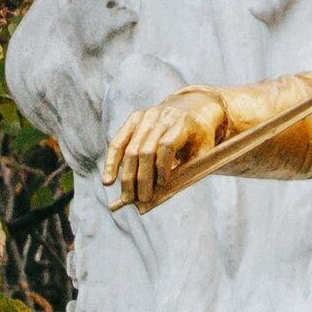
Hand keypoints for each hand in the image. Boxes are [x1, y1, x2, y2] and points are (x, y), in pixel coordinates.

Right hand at [104, 87, 231, 209]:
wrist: (191, 111)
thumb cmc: (198, 139)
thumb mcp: (202, 153)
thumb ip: (188, 170)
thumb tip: (161, 196)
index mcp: (183, 123)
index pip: (167, 145)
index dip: (163, 166)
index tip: (162, 184)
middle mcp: (161, 117)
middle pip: (146, 150)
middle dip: (142, 178)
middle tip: (140, 200)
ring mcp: (145, 116)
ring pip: (130, 149)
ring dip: (127, 177)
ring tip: (127, 198)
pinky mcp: (133, 119)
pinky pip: (118, 143)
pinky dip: (111, 163)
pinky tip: (108, 180)